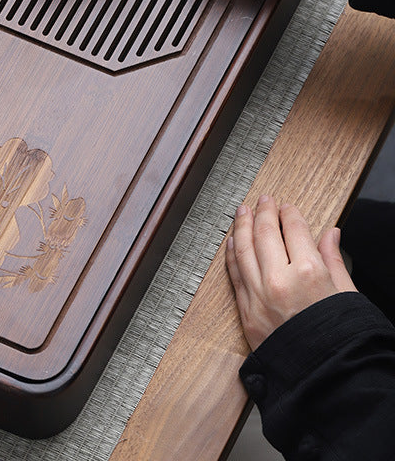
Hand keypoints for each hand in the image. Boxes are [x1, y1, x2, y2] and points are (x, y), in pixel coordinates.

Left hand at [226, 196, 356, 350]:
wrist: (326, 379)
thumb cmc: (343, 339)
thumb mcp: (347, 294)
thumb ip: (334, 260)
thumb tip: (331, 234)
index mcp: (310, 272)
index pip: (294, 229)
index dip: (289, 214)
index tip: (286, 207)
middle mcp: (279, 280)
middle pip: (264, 233)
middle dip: (263, 212)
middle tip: (263, 200)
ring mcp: (259, 295)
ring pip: (243, 249)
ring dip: (241, 226)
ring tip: (242, 211)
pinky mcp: (246, 311)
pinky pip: (234, 273)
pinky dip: (232, 253)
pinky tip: (232, 240)